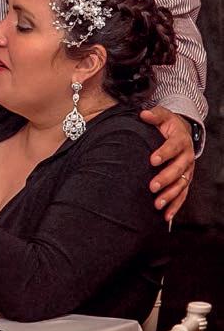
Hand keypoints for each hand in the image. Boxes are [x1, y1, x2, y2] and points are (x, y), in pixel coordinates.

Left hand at [140, 106, 195, 221]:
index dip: (164, 153)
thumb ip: (154, 115)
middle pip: (178, 170)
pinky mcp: (185, 181)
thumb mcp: (162, 116)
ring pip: (181, 185)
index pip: (173, 147)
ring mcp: (187, 171)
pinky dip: (175, 206)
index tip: (152, 160)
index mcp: (181, 141)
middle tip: (152, 186)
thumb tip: (144, 114)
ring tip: (156, 204)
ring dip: (170, 196)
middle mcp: (187, 157)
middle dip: (165, 179)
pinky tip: (165, 216)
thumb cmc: (167, 125)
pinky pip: (182, 195)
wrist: (181, 133)